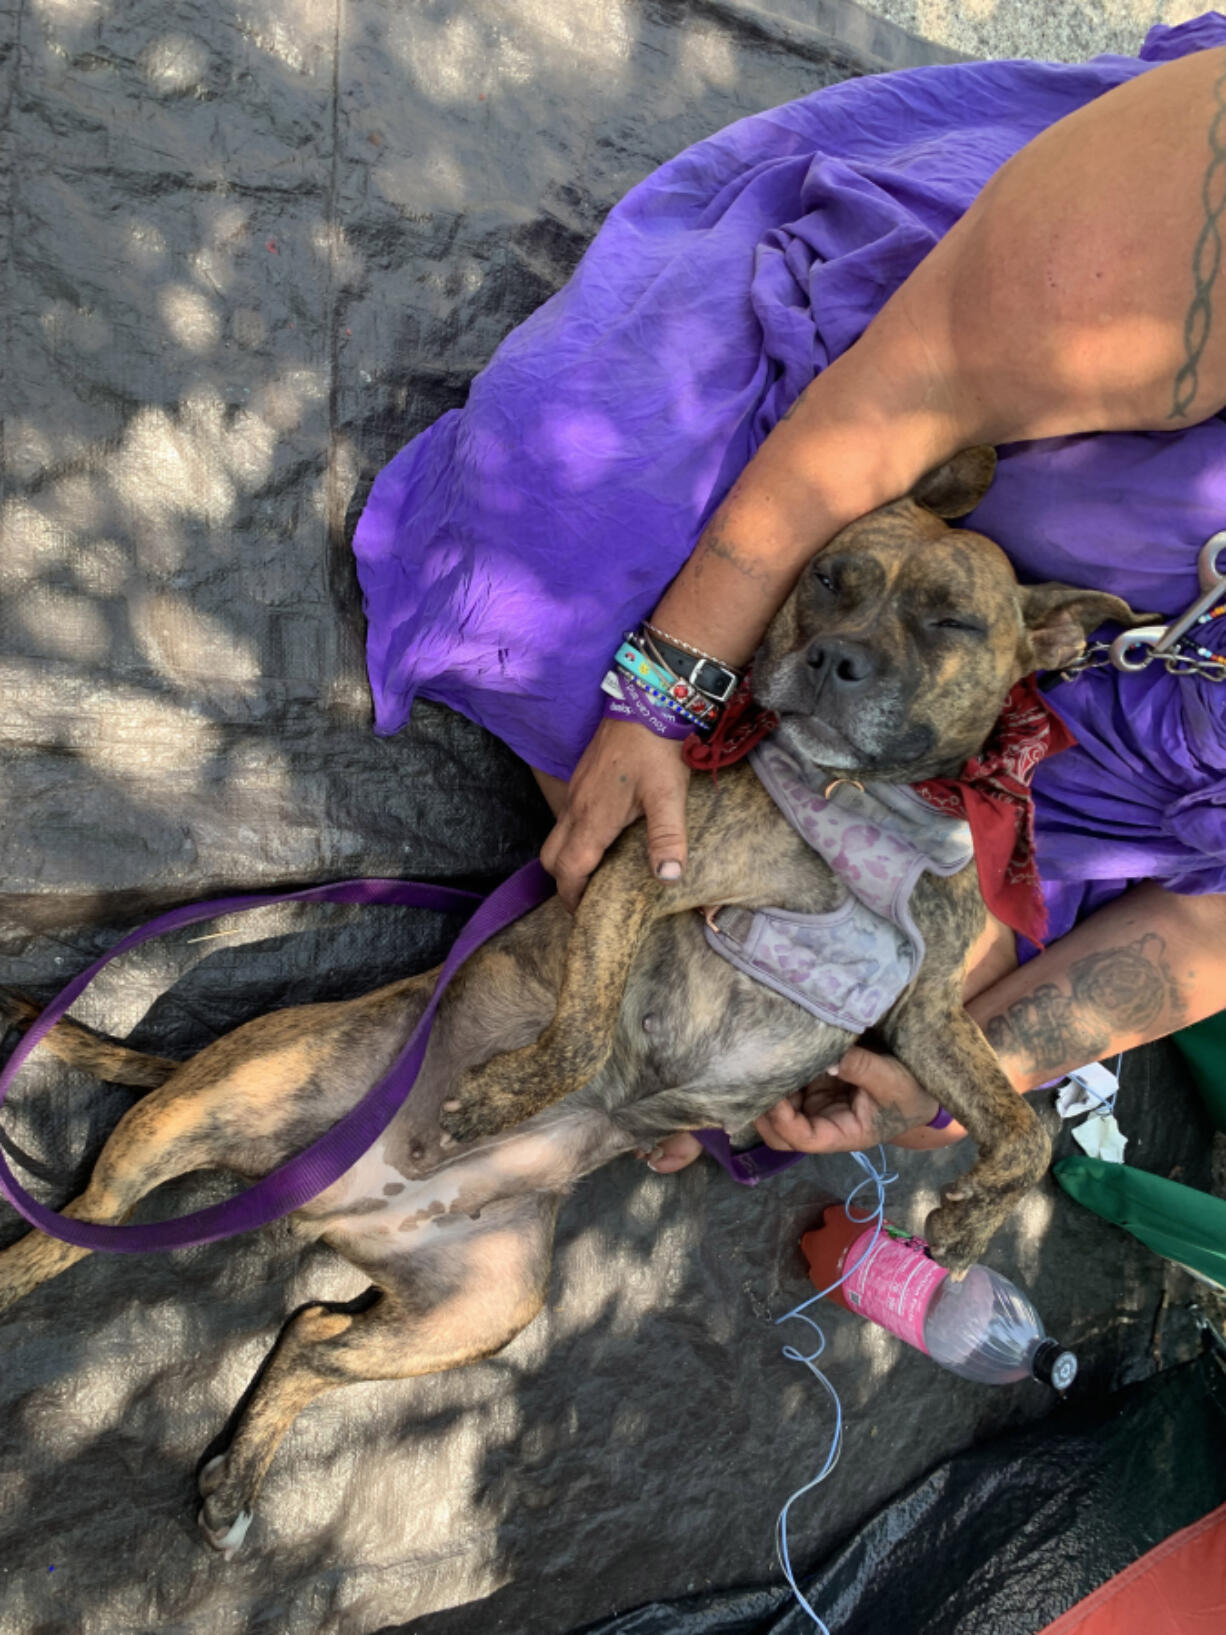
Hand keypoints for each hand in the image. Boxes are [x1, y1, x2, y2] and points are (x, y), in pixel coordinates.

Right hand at [541, 718, 690, 910]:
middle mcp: (576, 808)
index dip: (573, 898)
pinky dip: (574, 838)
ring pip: (556, 837)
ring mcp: (575, 792)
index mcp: (593, 819)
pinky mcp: (581, 779)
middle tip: (587, 898)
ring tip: (595, 872)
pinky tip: (601, 837)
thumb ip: (667, 838)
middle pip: (551, 858)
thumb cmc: (656, 750)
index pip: (569, 871)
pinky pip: (565, 818)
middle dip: (564, 883)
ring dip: (568, 860)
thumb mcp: (669, 796)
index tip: (586, 915)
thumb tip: (667, 878)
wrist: (646, 700)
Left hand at [754, 1050, 943, 1154]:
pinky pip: (788, 1081)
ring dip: (768, 1087)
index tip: (774, 1094)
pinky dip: (780, 1070)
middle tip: (756, 1075)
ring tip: (762, 1058)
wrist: (921, 1088)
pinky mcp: (814, 1083)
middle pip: (778, 1130)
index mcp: (841, 1134)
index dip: (782, 1121)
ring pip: (778, 1105)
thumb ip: (859, 1068)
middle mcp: (822, 1123)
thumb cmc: (910, 1092)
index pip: (802, 1138)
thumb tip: (827, 1056)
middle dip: (763, 1108)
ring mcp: (815, 1103)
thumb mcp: (890, 1079)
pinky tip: (775, 1050)